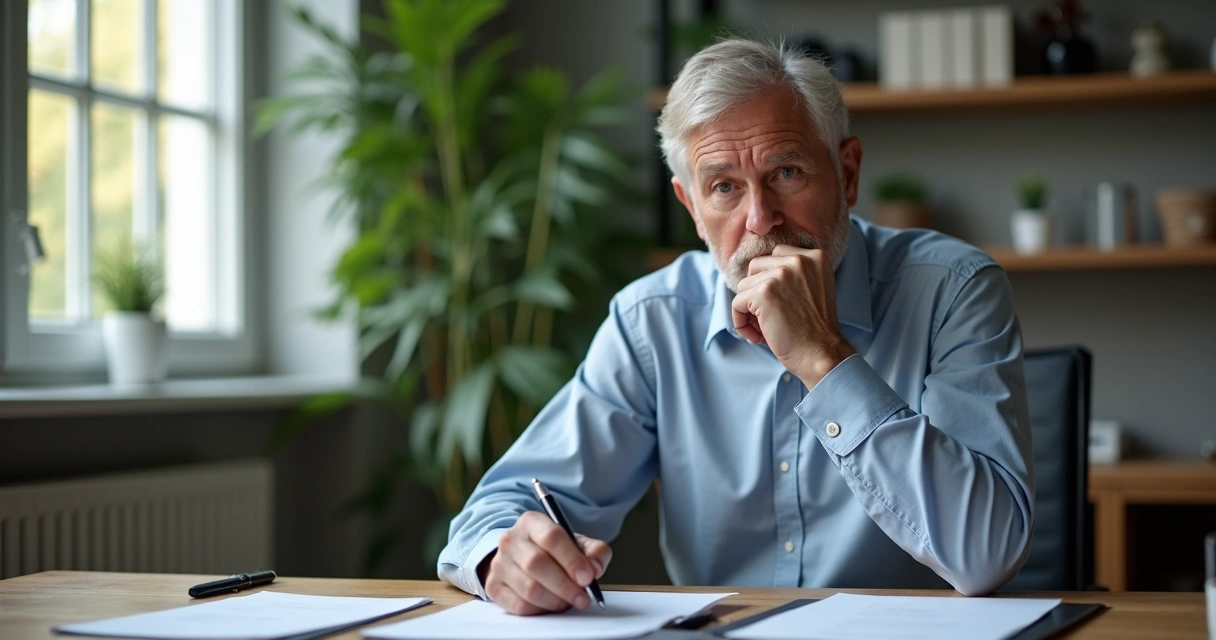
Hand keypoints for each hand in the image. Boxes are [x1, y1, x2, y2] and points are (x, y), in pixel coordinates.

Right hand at [481, 511, 612, 614]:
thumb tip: (595, 568)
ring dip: (555, 600)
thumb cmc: (553, 551)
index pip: (552, 537)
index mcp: (532, 522)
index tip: (588, 578)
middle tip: (582, 597)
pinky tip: (550, 604)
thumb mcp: (576, 543)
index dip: (572, 560)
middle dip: (565, 585)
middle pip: (537, 564)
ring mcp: (499, 564)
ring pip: (529, 588)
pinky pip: (519, 605)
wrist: (520, 558)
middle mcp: (511, 540)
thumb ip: (594, 551)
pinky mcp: (494, 586)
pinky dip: (540, 610)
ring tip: (568, 601)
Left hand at [731, 244, 854, 388]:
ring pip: (744, 286)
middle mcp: (798, 260)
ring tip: (764, 330)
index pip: (776, 255)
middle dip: (756, 291)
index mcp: (815, 257)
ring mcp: (780, 275)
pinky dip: (740, 323)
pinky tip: (756, 337)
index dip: (770, 280)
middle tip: (768, 316)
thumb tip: (755, 275)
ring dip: (748, 309)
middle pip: (756, 267)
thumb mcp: (813, 289)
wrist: (822, 355)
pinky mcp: (763, 293)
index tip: (778, 303)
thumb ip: (792, 275)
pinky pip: (737, 303)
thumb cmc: (815, 330)